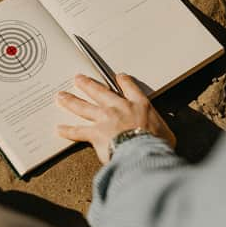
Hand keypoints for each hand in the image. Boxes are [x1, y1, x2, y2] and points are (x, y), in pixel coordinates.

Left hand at [55, 74, 175, 163]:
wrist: (144, 150)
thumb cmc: (157, 143)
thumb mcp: (166, 133)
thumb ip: (160, 131)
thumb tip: (163, 138)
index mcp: (140, 105)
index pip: (131, 89)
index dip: (124, 81)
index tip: (119, 76)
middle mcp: (120, 108)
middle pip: (100, 92)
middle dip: (88, 84)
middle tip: (78, 79)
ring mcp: (105, 119)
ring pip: (84, 107)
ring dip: (71, 101)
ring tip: (61, 96)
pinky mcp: (95, 133)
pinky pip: (78, 131)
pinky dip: (67, 131)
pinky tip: (59, 129)